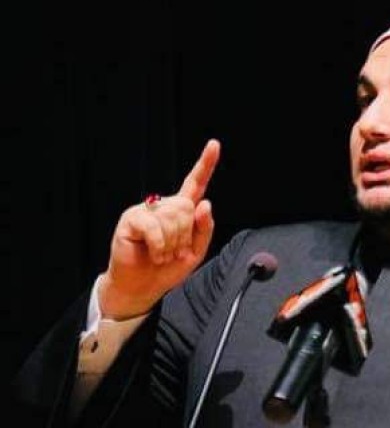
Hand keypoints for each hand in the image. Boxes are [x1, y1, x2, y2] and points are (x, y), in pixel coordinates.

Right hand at [100, 139, 220, 319]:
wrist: (143, 287)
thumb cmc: (168, 268)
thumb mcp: (195, 251)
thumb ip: (204, 228)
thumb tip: (205, 203)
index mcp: (182, 210)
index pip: (196, 183)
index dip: (205, 164)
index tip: (214, 144)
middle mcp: (164, 206)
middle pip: (187, 207)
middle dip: (185, 235)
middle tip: (175, 252)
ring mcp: (147, 210)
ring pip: (172, 217)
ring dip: (172, 244)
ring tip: (162, 255)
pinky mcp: (132, 219)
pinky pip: (154, 226)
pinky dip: (159, 245)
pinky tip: (153, 254)